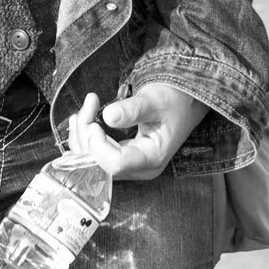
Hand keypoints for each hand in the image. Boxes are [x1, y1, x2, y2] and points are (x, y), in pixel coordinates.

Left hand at [69, 84, 206, 180]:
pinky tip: (84, 118)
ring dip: (83, 133)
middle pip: (99, 163)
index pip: (114, 164)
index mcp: (151, 158)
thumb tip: (108, 116)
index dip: (97, 145)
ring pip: (93, 160)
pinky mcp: (123, 158)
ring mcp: (130, 166)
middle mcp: (139, 168)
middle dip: (86, 134)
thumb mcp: (155, 100)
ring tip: (88, 105)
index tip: (94, 121)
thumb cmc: (175, 100)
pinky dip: (86, 137)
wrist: (186, 102)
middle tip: (91, 101)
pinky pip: (97, 155)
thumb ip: (133, 109)